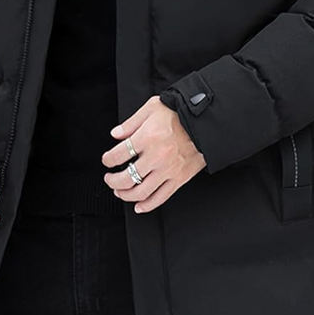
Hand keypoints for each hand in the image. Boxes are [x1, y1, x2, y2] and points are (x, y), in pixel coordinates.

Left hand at [101, 95, 205, 212]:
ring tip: (120, 191)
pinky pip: (161, 197)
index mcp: (147, 138)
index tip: (107, 160)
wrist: (206, 121)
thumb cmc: (180, 112)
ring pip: (141, 191)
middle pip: (126, 177)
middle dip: (112, 181)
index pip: (118, 155)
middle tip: (109, 179)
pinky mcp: (179, 179)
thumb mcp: (152, 108)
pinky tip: (139, 206)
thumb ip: (131, 122)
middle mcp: (156, 156)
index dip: (108, 160)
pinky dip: (147, 205)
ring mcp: (168, 170)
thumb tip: (116, 134)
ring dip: (125, 195)